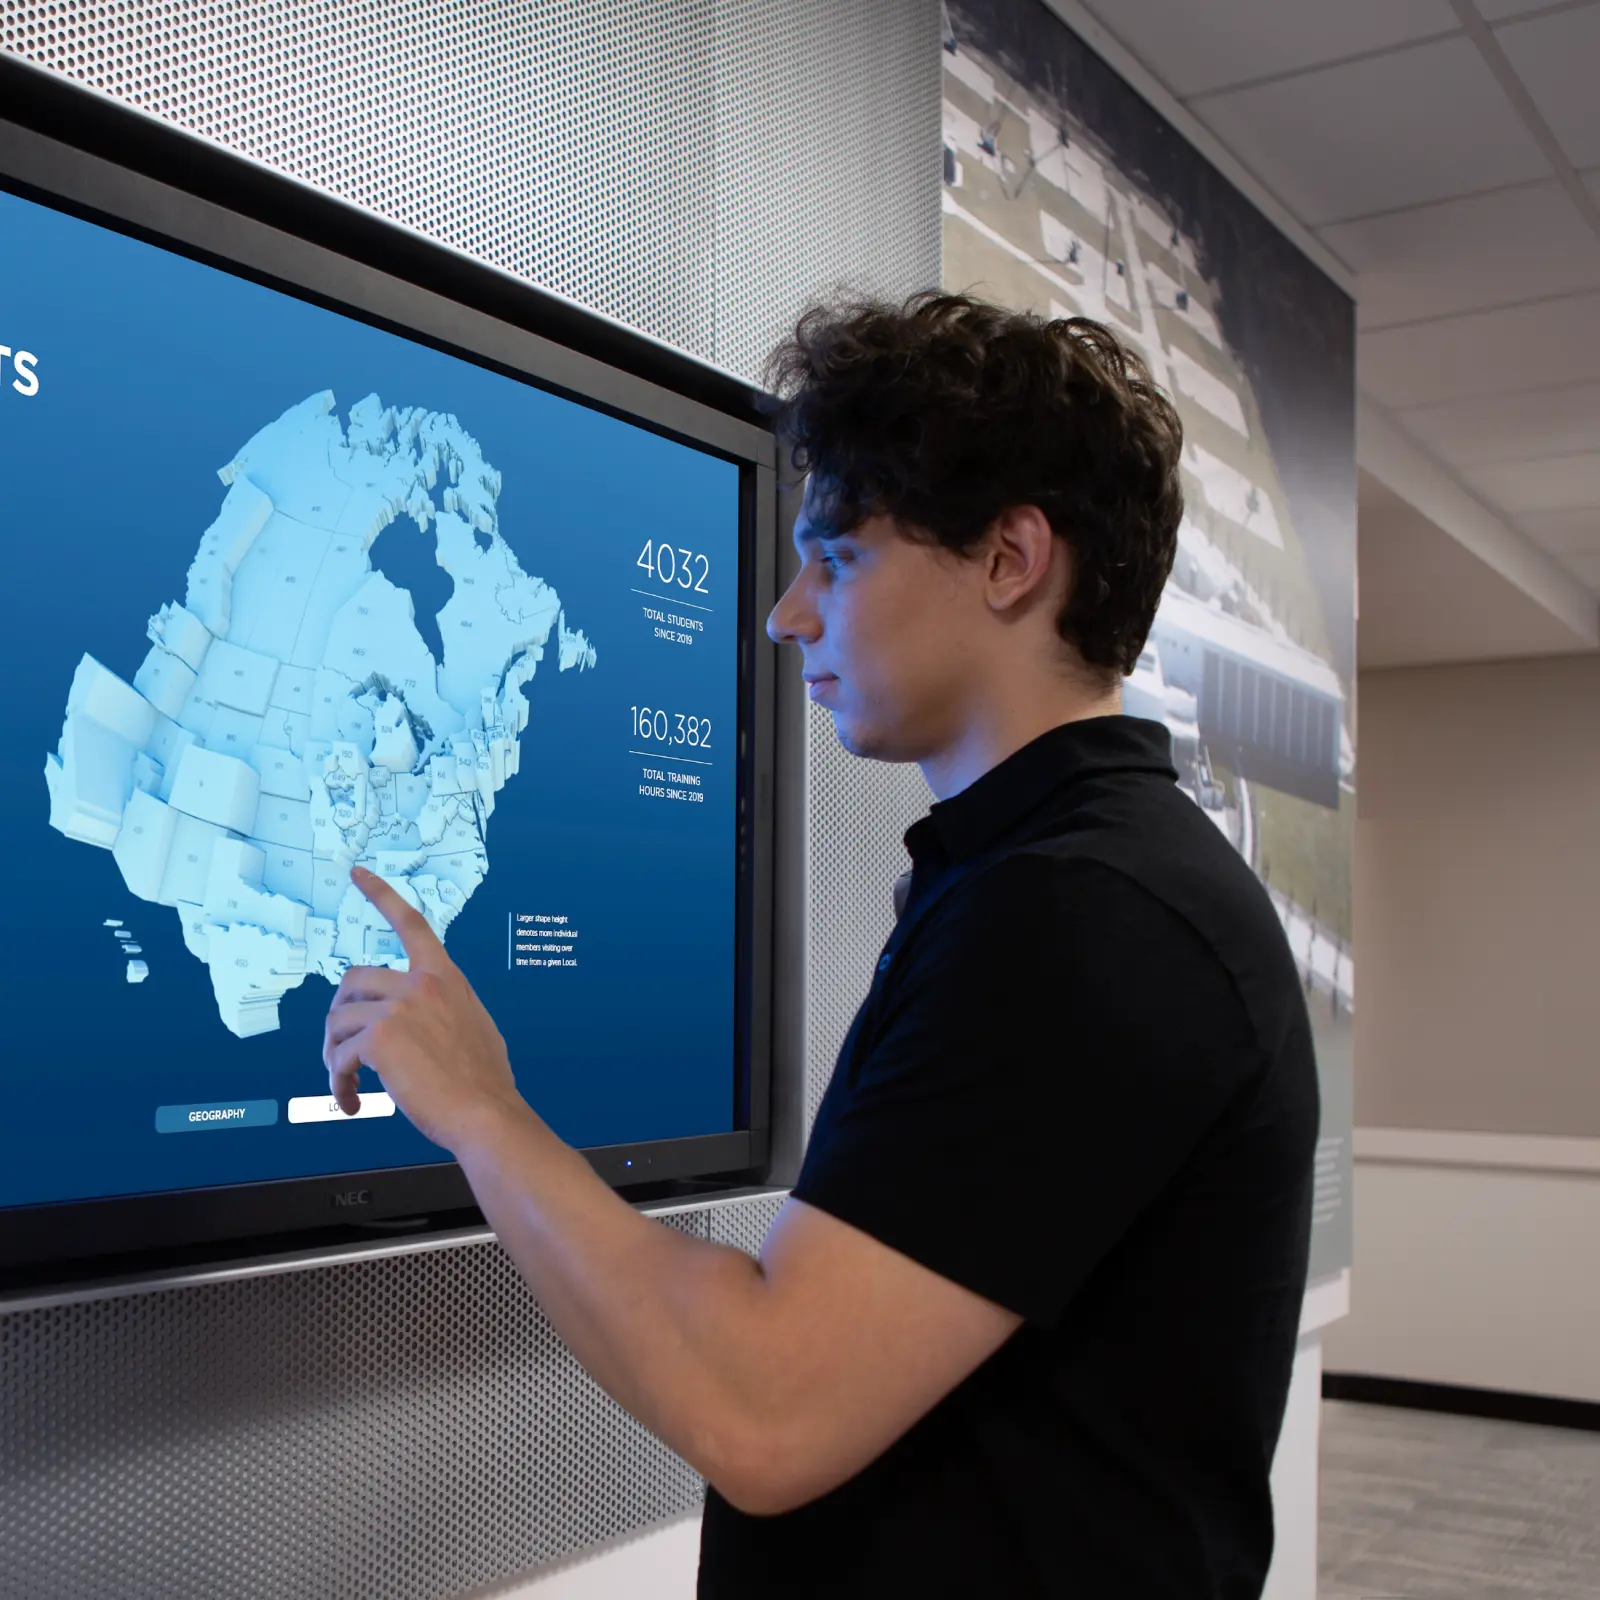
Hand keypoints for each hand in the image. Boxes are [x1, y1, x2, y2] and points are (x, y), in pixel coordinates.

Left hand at [322, 865, 529, 1152]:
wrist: (486, 1114)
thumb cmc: (482, 1083)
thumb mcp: (473, 1028)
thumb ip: (443, 1011)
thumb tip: (416, 1023)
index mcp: (445, 979)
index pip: (410, 923)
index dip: (381, 895)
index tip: (358, 873)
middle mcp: (422, 984)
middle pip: (353, 980)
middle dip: (341, 1016)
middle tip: (343, 1051)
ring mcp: (400, 1008)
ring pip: (339, 1021)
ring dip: (335, 1056)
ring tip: (347, 1083)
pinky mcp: (380, 1038)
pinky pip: (339, 1056)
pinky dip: (338, 1082)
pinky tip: (352, 1101)